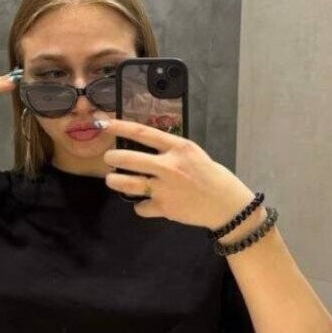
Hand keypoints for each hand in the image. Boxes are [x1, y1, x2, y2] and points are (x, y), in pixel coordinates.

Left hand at [100, 118, 255, 230]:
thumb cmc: (209, 175)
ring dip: (115, 181)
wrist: (225, 204)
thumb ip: (169, 149)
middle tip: (109, 159)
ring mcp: (165, 188)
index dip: (120, 127)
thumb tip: (141, 146)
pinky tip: (145, 203)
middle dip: (112, 158)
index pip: (143, 133)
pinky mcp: (164, 208)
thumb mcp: (192, 153)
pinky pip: (140, 206)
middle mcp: (169, 166)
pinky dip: (140, 205)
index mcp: (178, 147)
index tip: (105, 124)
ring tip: (113, 180)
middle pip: (128, 159)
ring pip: (127, 184)